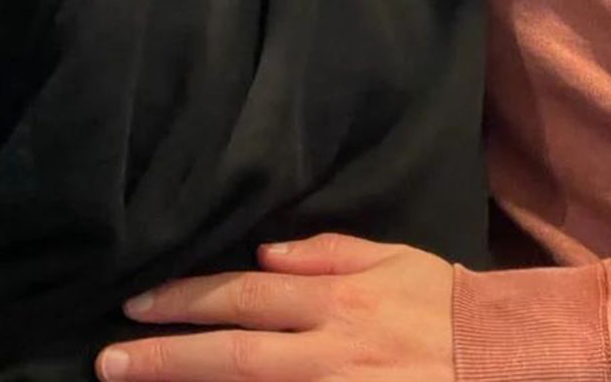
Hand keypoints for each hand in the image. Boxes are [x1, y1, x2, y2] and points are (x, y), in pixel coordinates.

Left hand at [94, 233, 454, 381]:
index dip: (190, 299)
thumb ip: (329, 251)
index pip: (248, 296)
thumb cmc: (443, 303)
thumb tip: (266, 252)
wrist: (501, 358)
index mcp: (338, 298)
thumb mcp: (394, 258)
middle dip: (168, 356)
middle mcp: (331, 349)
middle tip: (109, 360)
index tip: (140, 303)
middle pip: (235, 354)